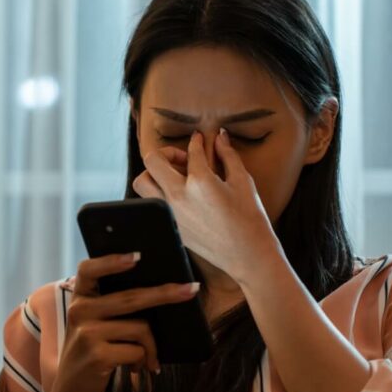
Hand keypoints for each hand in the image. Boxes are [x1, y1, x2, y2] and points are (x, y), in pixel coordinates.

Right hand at [50, 253, 200, 391]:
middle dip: (166, 294)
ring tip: (148, 360)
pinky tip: (137, 369)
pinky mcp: (97, 355)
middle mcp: (79, 311)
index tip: (138, 256)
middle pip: (132, 297)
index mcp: (79, 299)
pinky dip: (145, 361)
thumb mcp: (93, 326)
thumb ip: (111, 308)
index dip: (112, 260)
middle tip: (192, 290)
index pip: (89, 269)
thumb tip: (161, 293)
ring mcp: (87, 333)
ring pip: (140, 328)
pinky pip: (138, 350)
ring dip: (152, 347)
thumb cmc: (92, 354)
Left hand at [132, 129, 277, 282]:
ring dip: (153, 173)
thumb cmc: (250, 219)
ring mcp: (170, 212)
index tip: (198, 139)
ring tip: (174, 178)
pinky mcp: (169, 225)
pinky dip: (157, 193)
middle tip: (183, 160)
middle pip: (152, 160)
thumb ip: (229, 156)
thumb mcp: (243, 182)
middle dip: (166, 153)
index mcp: (200, 181)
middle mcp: (178, 195)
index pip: (191, 151)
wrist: (247, 255)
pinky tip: (177, 195)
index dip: (196, 141)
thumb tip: (221, 136)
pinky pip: (150, 203)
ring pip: (141, 182)